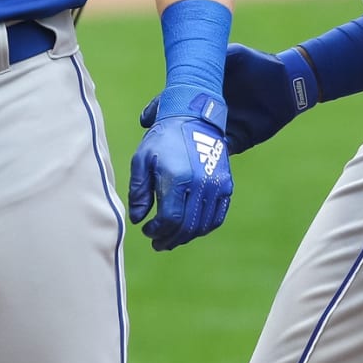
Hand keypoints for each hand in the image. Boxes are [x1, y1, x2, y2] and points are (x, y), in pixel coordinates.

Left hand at [128, 104, 231, 251]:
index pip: (169, 218)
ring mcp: (215, 186)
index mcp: (177, 178)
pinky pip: (216, 217)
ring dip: (185, 237)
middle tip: (157, 243)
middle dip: (169, 238)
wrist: (193, 119)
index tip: (146, 230)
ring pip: (201, 225)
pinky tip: (189, 230)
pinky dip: (202, 228)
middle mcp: (199, 184)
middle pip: (186, 226)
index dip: (157, 230)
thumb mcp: (142, 159)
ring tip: (171, 240)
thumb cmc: (162, 139)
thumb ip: (139, 191)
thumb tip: (137, 219)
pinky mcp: (225, 186)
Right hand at [139, 43, 318, 154]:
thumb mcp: (237, 55)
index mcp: (203, 91)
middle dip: (167, 135)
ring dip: (187, 153)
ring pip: (199, 142)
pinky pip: (223, 153)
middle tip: (151, 146)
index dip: (159, 108)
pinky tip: (201, 171)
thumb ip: (221, 55)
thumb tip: (204, 56)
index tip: (146, 120)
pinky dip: (213, 161)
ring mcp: (222, 127)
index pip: (175, 100)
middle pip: (181, 125)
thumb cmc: (259, 65)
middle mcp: (208, 110)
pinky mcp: (239, 140)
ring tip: (171, 163)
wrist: (288, 84)